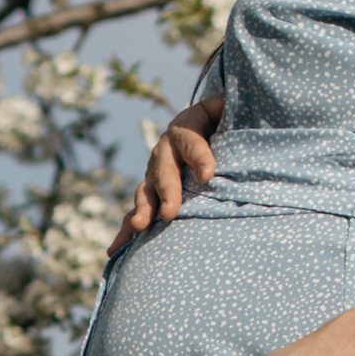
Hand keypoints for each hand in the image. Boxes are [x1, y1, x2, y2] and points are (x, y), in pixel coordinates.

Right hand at [112, 98, 222, 254]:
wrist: (205, 125)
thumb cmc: (226, 119)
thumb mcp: (230, 107)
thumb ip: (234, 107)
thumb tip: (239, 105)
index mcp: (186, 126)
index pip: (191, 140)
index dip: (199, 156)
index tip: (209, 175)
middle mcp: (165, 149)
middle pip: (164, 171)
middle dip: (167, 192)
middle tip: (171, 213)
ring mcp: (155, 173)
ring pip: (146, 192)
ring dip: (143, 210)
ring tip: (141, 227)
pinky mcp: (151, 194)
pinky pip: (137, 211)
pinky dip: (126, 231)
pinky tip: (115, 250)